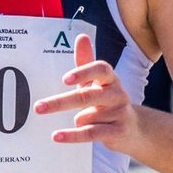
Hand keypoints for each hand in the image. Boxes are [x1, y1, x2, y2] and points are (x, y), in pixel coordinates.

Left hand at [35, 33, 139, 151]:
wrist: (134, 129)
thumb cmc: (107, 101)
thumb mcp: (96, 82)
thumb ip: (86, 61)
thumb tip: (81, 37)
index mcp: (110, 79)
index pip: (101, 69)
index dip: (84, 72)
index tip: (65, 79)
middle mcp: (117, 93)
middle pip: (87, 95)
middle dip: (60, 102)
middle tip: (38, 107)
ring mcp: (119, 113)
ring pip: (87, 116)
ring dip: (77, 120)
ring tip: (78, 121)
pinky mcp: (117, 132)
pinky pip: (91, 133)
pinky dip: (73, 135)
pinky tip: (57, 136)